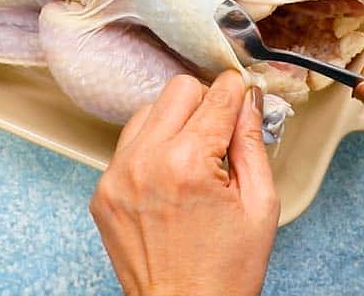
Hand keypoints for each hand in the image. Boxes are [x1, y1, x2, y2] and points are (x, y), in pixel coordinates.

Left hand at [90, 71, 278, 295]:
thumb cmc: (225, 272)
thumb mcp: (260, 205)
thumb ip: (252, 144)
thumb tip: (248, 103)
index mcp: (189, 163)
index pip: (217, 95)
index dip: (237, 92)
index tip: (243, 97)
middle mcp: (146, 162)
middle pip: (178, 90)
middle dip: (205, 103)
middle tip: (220, 134)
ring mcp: (117, 176)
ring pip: (148, 111)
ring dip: (174, 123)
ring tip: (193, 159)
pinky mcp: (103, 192)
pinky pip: (128, 145)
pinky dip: (151, 150)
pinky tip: (170, 179)